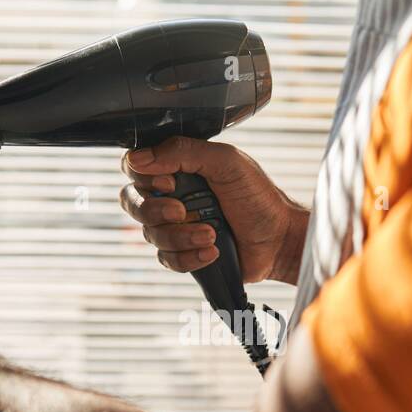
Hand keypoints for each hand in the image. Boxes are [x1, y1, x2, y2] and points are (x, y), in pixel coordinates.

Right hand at [120, 137, 308, 284]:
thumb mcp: (225, 161)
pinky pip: (166, 259)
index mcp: (178, 168)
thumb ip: (183, 152)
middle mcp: (171, 196)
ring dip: (181, 236)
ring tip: (212, 234)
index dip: (144, 177)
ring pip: (150, 234)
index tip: (171, 182)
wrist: (279, 239)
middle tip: (183, 211)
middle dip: (155, 210)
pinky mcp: (183, 253)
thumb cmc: (258, 197)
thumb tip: (139, 157)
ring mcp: (175, 226)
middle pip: (132, 202)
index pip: (135, 167)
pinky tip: (212, 251)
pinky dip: (189, 257)